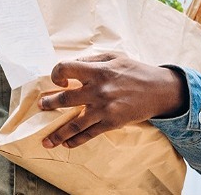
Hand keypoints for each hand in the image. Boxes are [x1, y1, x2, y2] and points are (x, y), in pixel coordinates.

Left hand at [38, 53, 187, 148]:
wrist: (159, 90)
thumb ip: (91, 60)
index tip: (59, 81)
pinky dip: (76, 140)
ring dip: (57, 133)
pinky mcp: (112, 122)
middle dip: (49, 104)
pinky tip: (67, 144)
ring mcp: (104, 108)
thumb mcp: (113, 57)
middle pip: (64, 99)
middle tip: (42, 106)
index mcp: (97, 70)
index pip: (65, 68)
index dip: (56, 74)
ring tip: (46, 140)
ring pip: (74, 123)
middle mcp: (98, 89)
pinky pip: (89, 134)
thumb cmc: (135, 71)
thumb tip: (71, 68)